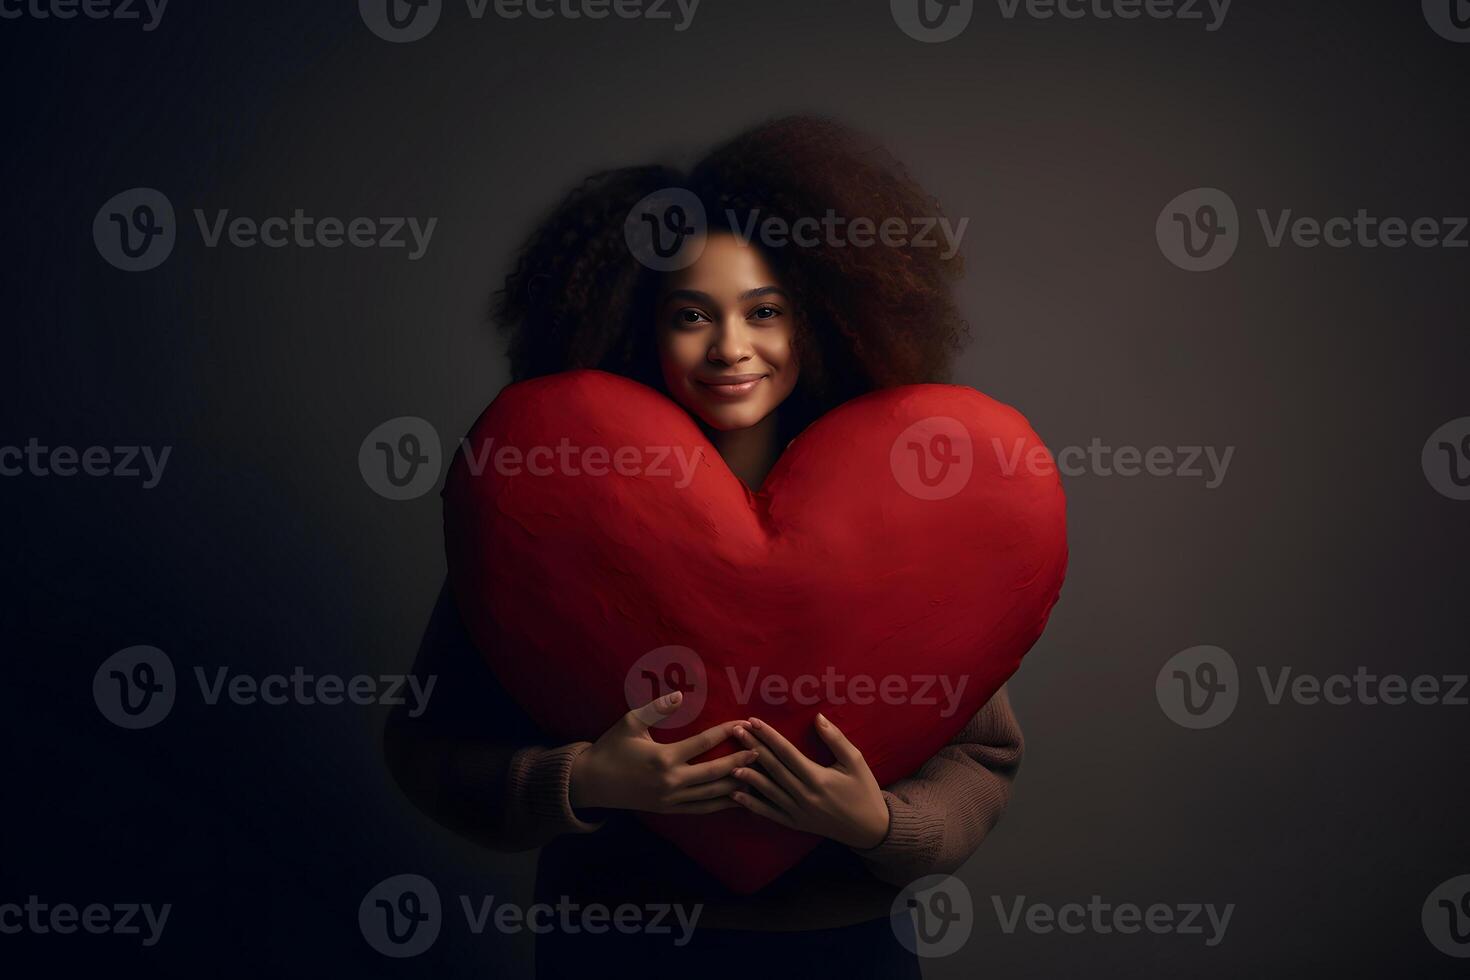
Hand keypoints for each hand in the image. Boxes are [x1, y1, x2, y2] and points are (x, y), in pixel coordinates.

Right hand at [569, 691, 754, 814]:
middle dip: (740, 761)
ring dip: (736, 785)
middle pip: (715, 773)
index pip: (702, 744)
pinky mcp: (669, 810)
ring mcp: (671, 799)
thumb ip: (657, 707)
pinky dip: (721, 804)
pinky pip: (701, 809)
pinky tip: (737, 797)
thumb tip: (680, 694)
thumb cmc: (611, 748)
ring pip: (712, 795)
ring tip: (757, 775)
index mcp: (663, 758)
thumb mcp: (630, 722)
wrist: (591, 783)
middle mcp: (670, 781)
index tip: (742, 724)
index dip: (724, 733)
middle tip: (761, 751)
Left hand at [729, 714, 890, 849]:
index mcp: (817, 778)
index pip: (786, 752)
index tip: (753, 721)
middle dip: (752, 747)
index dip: (768, 735)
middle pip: (772, 768)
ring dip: (747, 774)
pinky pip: (769, 813)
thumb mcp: (856, 762)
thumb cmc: (864, 791)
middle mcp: (804, 795)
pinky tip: (736, 794)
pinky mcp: (795, 824)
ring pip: (767, 791)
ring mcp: (797, 812)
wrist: (870, 830)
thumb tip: (817, 717)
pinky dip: (752, 804)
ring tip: (729, 760)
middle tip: (735, 731)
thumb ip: (836, 739)